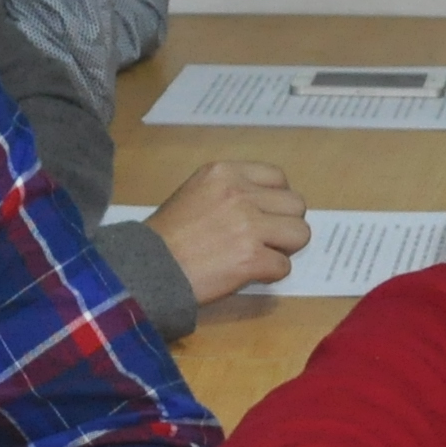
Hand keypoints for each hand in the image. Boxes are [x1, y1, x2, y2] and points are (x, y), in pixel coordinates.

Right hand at [145, 158, 312, 304]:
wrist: (146, 268)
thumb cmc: (166, 235)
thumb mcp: (195, 193)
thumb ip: (230, 192)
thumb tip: (266, 209)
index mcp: (224, 172)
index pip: (278, 178)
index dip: (275, 201)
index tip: (262, 216)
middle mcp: (240, 193)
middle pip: (296, 205)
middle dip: (284, 225)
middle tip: (263, 240)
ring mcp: (248, 225)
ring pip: (300, 234)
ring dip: (283, 249)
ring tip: (258, 256)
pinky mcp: (251, 258)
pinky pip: (284, 266)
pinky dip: (269, 274)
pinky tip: (247, 274)